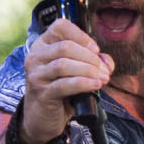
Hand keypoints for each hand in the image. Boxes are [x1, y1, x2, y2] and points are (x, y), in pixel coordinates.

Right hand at [21, 18, 113, 142]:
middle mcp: (36, 57)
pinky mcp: (42, 93)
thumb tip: (107, 61)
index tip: (96, 50)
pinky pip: (65, 85)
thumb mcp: (76, 72)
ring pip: (64, 64)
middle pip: (65, 47)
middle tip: (104, 70)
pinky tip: (96, 85)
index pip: (60, 26)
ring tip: (103, 79)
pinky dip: (84, 83)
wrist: (42, 117)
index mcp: (43, 45)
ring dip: (88, 70)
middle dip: (90, 58)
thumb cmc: (61, 90)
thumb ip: (93, 62)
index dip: (81, 36)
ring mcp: (36, 75)